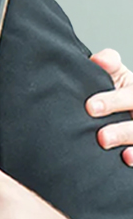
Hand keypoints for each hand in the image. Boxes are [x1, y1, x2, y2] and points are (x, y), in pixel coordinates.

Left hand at [87, 48, 132, 165]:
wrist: (123, 110)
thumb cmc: (117, 92)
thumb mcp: (116, 75)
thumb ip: (108, 64)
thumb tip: (101, 58)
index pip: (130, 96)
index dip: (114, 101)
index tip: (90, 107)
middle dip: (122, 131)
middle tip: (101, 137)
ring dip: (131, 145)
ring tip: (116, 152)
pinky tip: (127, 160)